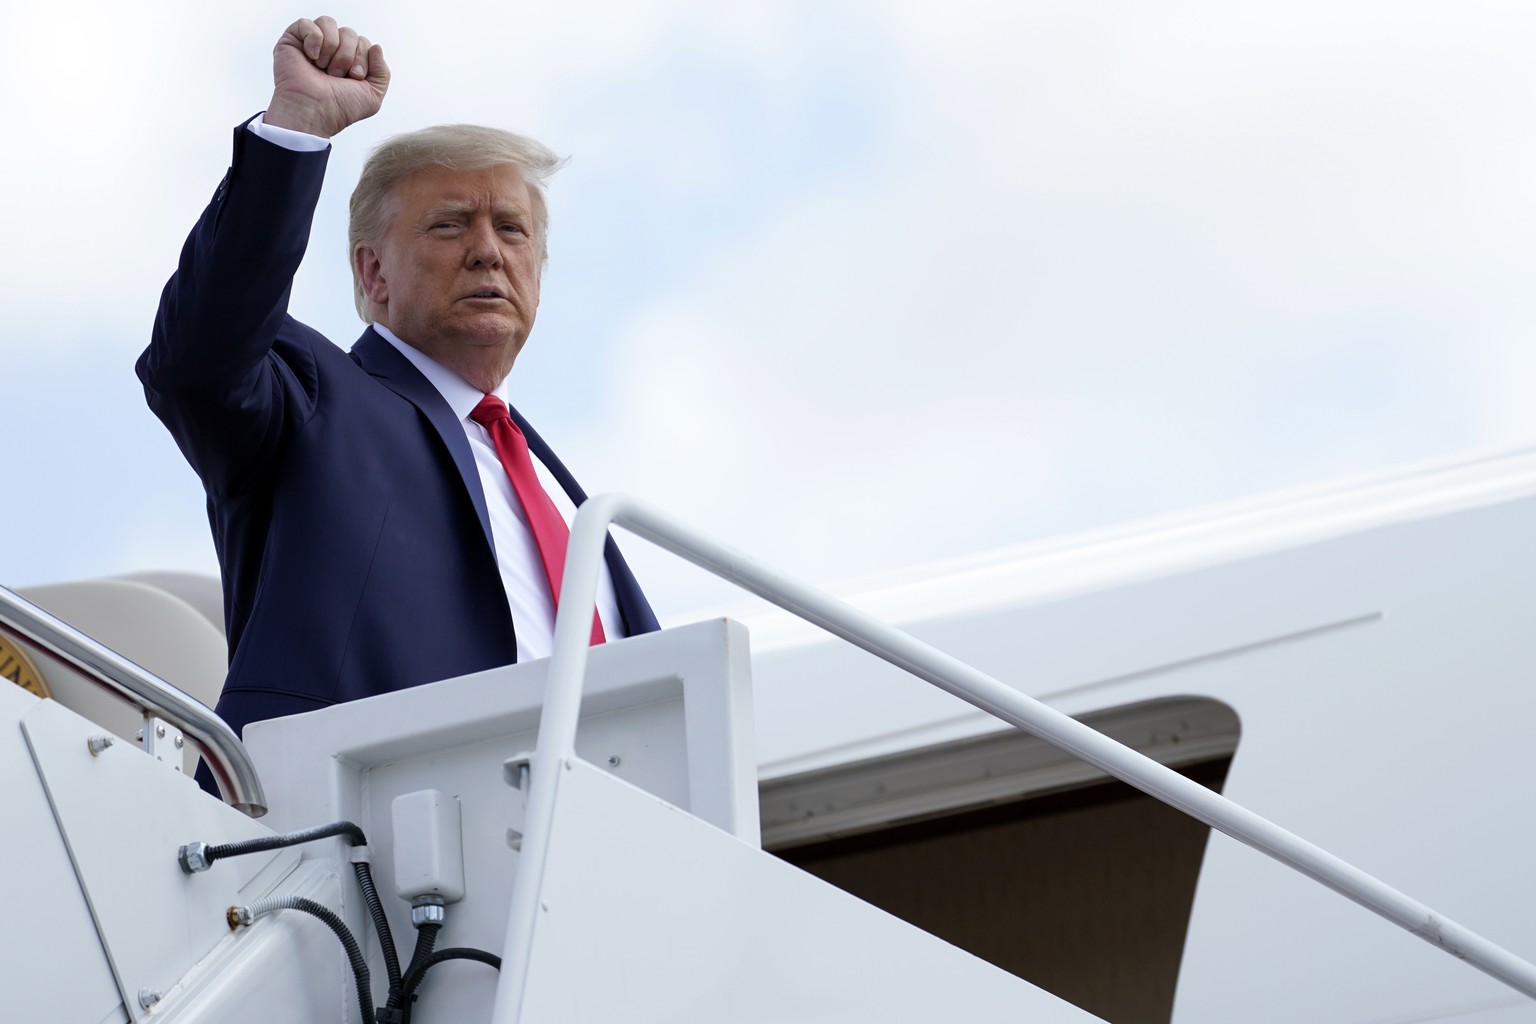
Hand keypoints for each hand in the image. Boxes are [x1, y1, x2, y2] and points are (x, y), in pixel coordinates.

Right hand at [264, 16, 388, 137]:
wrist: (314, 111)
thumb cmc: (340, 107)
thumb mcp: (373, 94)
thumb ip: (383, 72)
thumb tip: (376, 46)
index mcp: (348, 62)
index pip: (363, 42)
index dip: (363, 58)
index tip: (354, 78)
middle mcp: (330, 51)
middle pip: (349, 32)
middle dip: (347, 55)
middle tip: (336, 76)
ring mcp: (310, 45)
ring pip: (329, 23)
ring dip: (332, 48)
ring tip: (323, 68)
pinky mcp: (292, 40)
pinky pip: (308, 23)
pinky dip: (314, 39)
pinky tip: (311, 57)